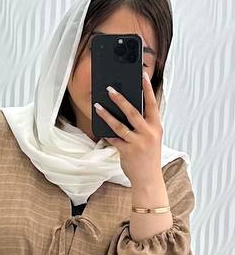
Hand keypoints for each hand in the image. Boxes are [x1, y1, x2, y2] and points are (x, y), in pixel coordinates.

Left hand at [94, 71, 162, 188]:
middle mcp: (148, 133)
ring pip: (119, 125)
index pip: (152, 104)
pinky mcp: (127, 151)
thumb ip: (144, 125)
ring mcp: (138, 142)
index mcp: (156, 127)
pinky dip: (107, 134)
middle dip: (120, 99)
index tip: (142, 76)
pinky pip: (114, 139)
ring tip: (98, 106)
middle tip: (110, 89)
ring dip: (107, 114)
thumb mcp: (152, 138)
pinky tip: (100, 129)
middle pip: (133, 111)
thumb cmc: (148, 156)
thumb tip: (128, 110)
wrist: (148, 179)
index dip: (147, 89)